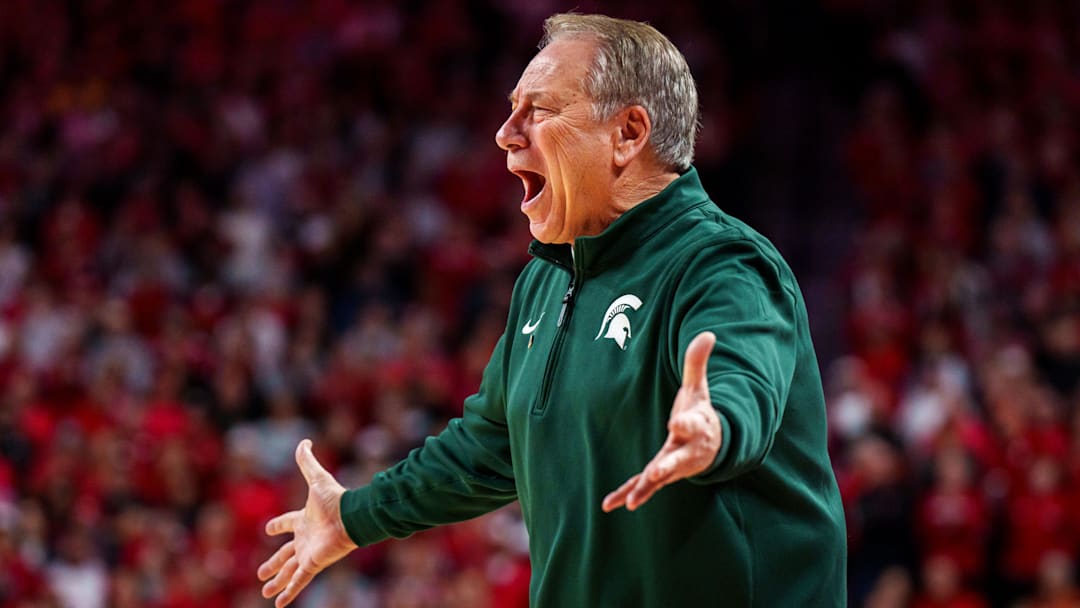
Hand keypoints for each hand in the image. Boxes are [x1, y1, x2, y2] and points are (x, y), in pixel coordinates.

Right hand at [257, 439, 357, 606]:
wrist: (352, 516)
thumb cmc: (336, 499)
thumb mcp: (316, 479)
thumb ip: (307, 461)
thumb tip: (304, 440)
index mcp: (304, 519)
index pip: (288, 524)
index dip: (279, 525)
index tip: (269, 529)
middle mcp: (306, 538)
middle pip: (285, 554)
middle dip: (273, 564)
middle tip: (261, 573)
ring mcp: (309, 553)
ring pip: (288, 570)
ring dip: (277, 581)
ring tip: (266, 591)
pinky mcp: (313, 564)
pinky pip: (298, 581)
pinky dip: (289, 592)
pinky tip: (279, 604)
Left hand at [602, 331, 720, 511]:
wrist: (712, 444)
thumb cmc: (700, 412)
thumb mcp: (699, 388)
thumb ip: (698, 363)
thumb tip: (707, 333)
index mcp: (696, 426)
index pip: (690, 424)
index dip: (684, 423)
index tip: (676, 422)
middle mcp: (685, 450)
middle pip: (676, 459)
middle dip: (666, 466)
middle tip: (656, 472)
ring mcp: (672, 465)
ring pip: (659, 479)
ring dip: (645, 489)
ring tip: (632, 502)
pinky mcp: (660, 474)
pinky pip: (644, 486)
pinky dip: (628, 494)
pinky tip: (610, 504)